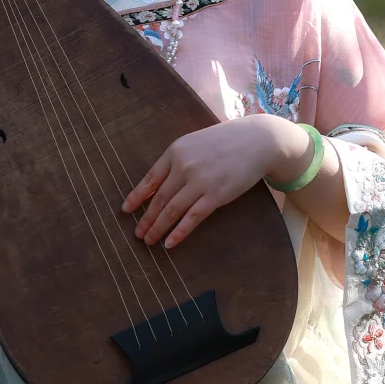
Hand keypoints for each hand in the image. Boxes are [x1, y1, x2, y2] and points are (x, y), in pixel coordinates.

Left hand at [122, 114, 307, 249]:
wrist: (258, 140)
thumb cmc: (226, 141)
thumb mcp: (195, 143)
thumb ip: (178, 160)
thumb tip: (160, 183)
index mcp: (175, 151)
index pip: (150, 179)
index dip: (136, 197)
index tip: (126, 210)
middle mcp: (184, 166)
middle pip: (158, 198)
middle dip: (145, 219)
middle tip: (137, 234)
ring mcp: (200, 181)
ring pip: (171, 210)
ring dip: (158, 228)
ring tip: (149, 241)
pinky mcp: (216, 195)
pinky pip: (192, 218)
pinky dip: (179, 233)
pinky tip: (169, 243)